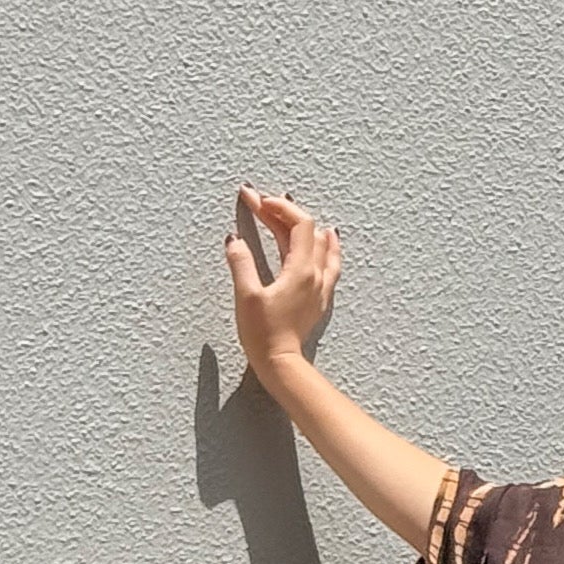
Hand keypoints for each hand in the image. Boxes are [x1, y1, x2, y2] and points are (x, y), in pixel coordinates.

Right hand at [225, 188, 340, 375]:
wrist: (281, 363)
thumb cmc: (264, 334)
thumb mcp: (246, 295)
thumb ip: (241, 263)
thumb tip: (235, 240)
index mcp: (301, 270)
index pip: (300, 223)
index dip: (278, 206)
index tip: (257, 200)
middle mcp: (316, 276)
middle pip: (308, 231)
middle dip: (282, 212)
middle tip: (259, 204)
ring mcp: (320, 287)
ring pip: (320, 245)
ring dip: (303, 226)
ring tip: (290, 213)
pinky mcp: (317, 298)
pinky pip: (329, 263)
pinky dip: (324, 246)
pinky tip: (326, 241)